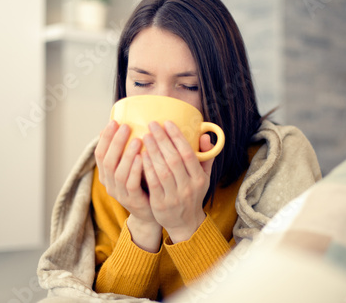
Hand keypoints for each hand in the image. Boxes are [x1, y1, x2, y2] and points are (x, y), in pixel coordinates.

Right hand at [94, 120, 161, 251]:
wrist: (151, 212)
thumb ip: (128, 151)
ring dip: (126, 154)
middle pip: (107, 160)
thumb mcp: (132, 166)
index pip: (99, 153)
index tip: (114, 122)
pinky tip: (142, 157)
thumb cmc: (143, 184)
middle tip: (125, 126)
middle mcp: (109, 183)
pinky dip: (135, 170)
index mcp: (106, 174)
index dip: (105, 138)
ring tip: (136, 139)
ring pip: (118, 172)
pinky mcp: (132, 200)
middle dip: (115, 142)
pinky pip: (131, 184)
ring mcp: (119, 193)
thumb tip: (127, 123)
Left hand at [142, 121, 214, 243]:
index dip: (177, 137)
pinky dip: (147, 169)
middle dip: (162, 140)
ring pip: (162, 171)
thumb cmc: (193, 193)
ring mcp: (174, 196)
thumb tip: (205, 135)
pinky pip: (153, 183)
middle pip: (174, 160)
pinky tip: (141, 156)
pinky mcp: (160, 204)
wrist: (185, 223)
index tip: (167, 123)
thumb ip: (205, 156)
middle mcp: (188, 187)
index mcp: (199, 178)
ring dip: (153, 152)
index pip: (188, 154)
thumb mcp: (204, 176)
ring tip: (145, 137)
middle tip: (152, 125)